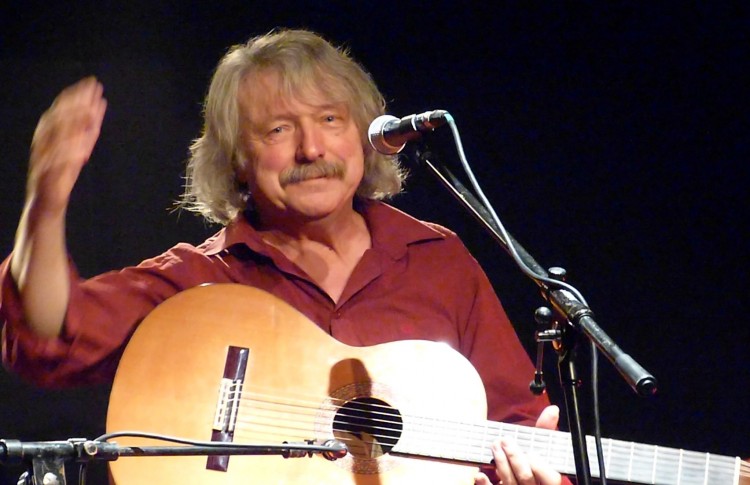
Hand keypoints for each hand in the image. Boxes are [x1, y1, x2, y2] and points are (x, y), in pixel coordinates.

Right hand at [27, 77, 106, 212]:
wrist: (47, 204)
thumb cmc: (62, 174)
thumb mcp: (78, 148)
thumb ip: (88, 130)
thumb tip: (99, 105)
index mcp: (48, 134)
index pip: (62, 109)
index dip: (76, 96)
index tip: (92, 84)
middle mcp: (43, 143)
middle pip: (59, 117)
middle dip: (77, 102)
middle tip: (93, 89)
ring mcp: (42, 158)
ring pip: (56, 136)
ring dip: (74, 122)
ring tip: (91, 110)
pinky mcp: (46, 176)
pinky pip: (57, 163)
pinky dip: (69, 154)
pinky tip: (84, 149)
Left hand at [474, 405, 562, 484]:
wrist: (518, 480)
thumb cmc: (530, 463)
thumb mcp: (539, 447)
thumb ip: (545, 430)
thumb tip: (552, 409)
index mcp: (546, 480)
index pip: (550, 478)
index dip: (540, 465)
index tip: (531, 451)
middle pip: (526, 478)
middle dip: (515, 458)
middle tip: (504, 441)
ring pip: (510, 483)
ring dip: (501, 463)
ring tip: (495, 446)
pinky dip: (486, 484)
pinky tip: (480, 474)